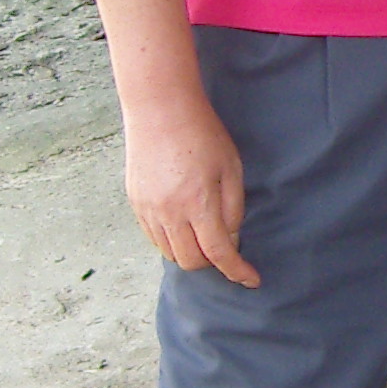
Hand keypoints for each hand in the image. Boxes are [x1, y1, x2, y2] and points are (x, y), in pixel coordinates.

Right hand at [122, 87, 260, 284]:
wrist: (160, 108)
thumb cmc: (202, 133)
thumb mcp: (231, 168)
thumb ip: (233, 208)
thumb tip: (230, 239)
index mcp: (198, 204)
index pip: (219, 254)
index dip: (238, 271)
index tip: (251, 279)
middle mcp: (170, 213)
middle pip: (191, 262)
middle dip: (212, 262)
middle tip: (225, 246)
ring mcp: (148, 209)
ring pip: (170, 253)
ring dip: (190, 252)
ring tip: (202, 232)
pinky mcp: (135, 202)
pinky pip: (153, 237)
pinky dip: (171, 240)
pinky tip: (183, 223)